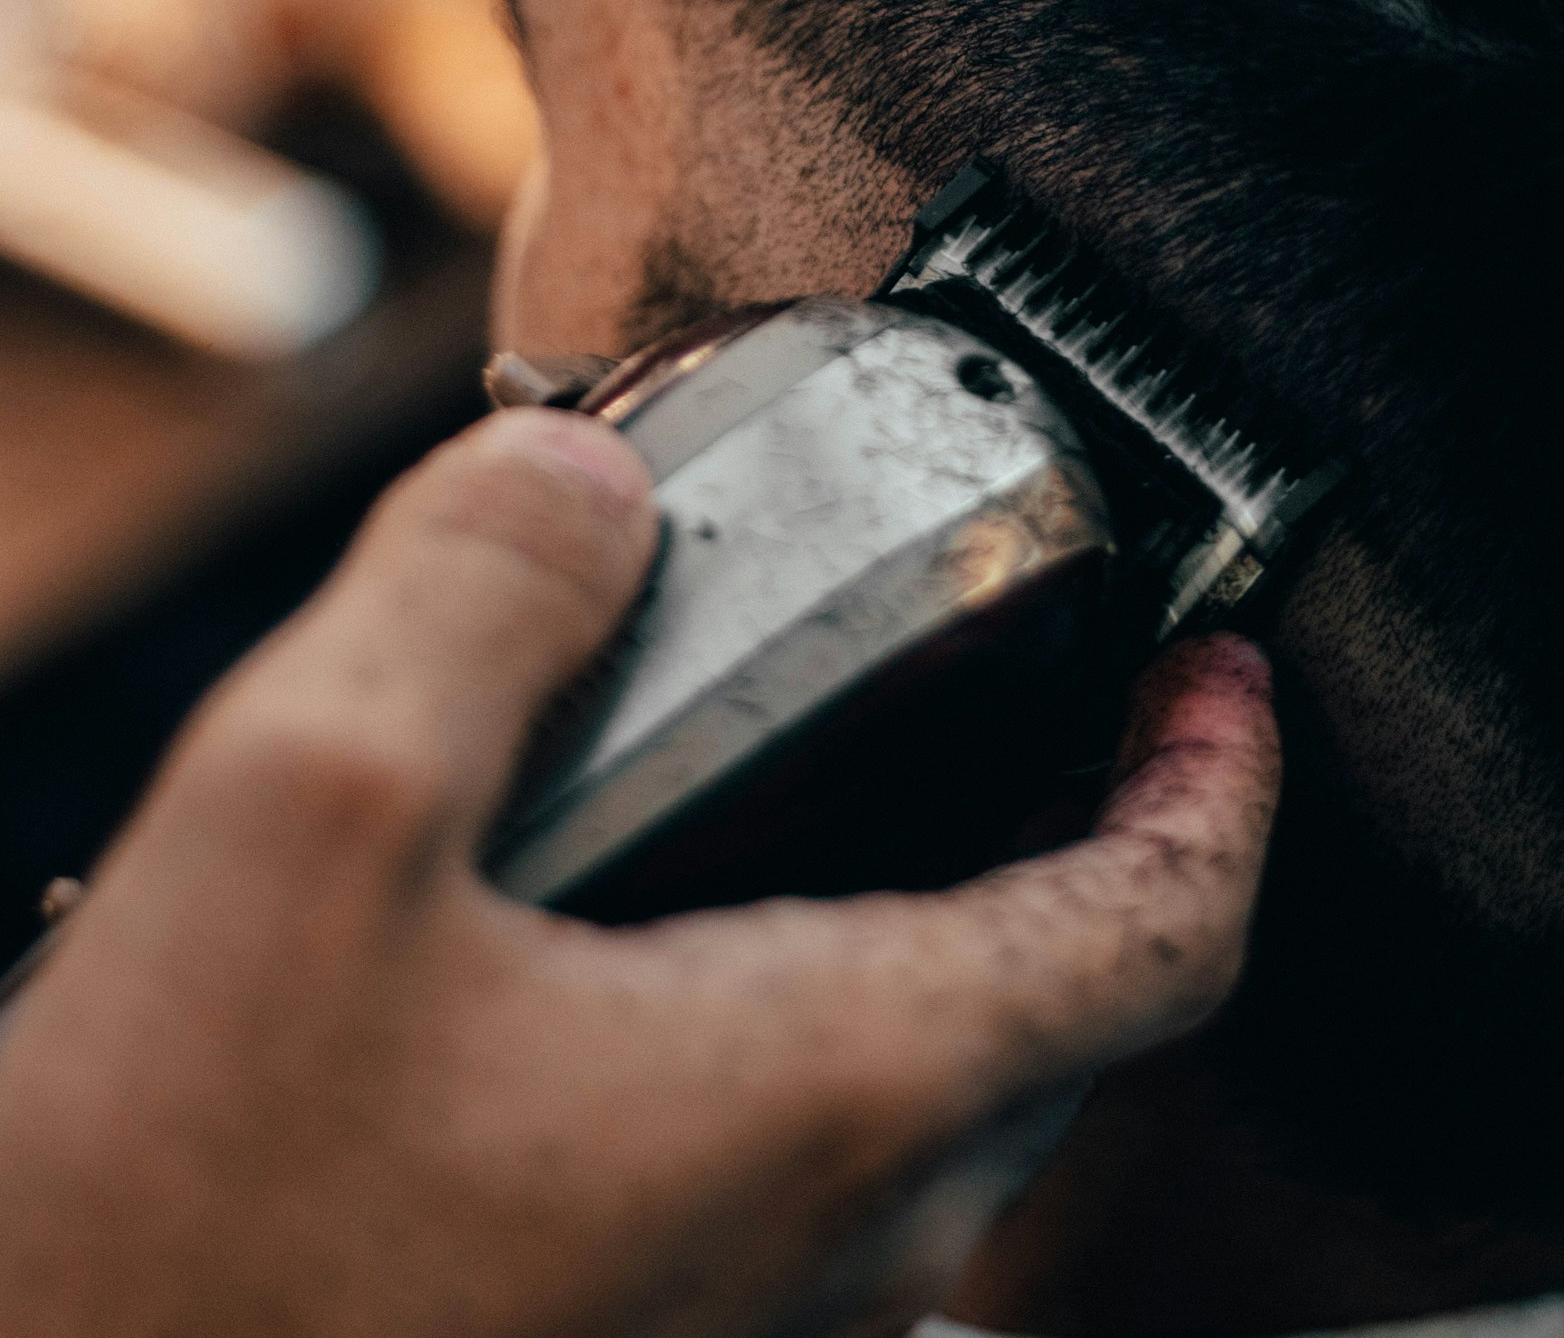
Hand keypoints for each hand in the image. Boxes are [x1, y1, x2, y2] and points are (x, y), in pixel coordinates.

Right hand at [0, 409, 1277, 1337]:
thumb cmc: (164, 1247)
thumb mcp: (309, 816)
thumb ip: (483, 593)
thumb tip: (582, 478)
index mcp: (827, 1094)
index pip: (1164, 927)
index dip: (1224, 773)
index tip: (1225, 670)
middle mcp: (834, 1260)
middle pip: (1056, 1026)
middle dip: (1069, 841)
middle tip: (1009, 700)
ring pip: (918, 1123)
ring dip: (913, 953)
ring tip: (799, 811)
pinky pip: (785, 1205)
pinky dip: (770, 1059)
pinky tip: (609, 989)